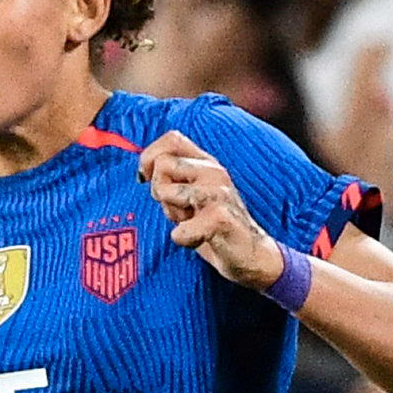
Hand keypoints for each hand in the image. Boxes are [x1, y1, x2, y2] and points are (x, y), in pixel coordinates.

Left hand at [138, 130, 283, 289]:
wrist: (250, 254)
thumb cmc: (214, 225)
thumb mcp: (192, 194)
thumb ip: (174, 177)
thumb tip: (143, 169)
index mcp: (206, 162)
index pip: (172, 138)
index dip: (149, 155)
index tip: (145, 179)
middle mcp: (213, 171)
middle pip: (162, 164)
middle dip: (158, 190)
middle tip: (176, 209)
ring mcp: (218, 193)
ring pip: (166, 191)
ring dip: (171, 214)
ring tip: (190, 221)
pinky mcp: (219, 218)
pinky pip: (178, 230)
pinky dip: (182, 239)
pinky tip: (198, 239)